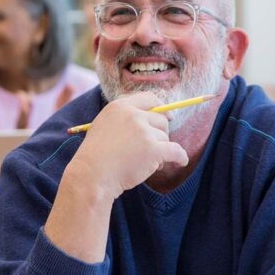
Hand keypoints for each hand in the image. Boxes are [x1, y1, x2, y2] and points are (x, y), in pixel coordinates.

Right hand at [69, 92, 188, 199]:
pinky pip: (176, 151)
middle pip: (161, 120)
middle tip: (152, 149)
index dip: (161, 108)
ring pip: (165, 138)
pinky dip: (180, 157)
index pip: (149, 99)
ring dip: (160, 151)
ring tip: (144, 163)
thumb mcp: (103, 125)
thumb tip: (149, 117)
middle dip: (160, 134)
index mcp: (120, 106)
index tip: (168, 117)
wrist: (92, 175)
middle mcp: (134, 115)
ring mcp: (144, 132)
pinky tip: (181, 161)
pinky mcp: (153, 149)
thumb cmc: (95, 156)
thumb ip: (123, 118)